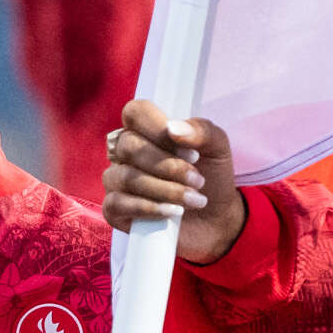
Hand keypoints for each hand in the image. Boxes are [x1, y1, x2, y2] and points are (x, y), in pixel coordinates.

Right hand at [106, 101, 241, 265]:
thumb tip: (173, 128)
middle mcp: (125, 152)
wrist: (215, 219)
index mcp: (146, 129)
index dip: (158, 129)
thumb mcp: (217, 149)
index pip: (135, 113)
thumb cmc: (211, 176)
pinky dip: (148, 208)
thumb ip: (202, 131)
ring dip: (165, 189)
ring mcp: (116, 180)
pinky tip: (173, 212)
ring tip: (194, 200)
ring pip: (126, 177)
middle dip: (168, 166)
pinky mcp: (114, 210)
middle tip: (197, 180)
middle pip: (129, 146)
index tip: (190, 151)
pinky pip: (116, 204)